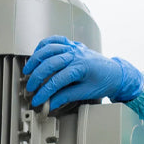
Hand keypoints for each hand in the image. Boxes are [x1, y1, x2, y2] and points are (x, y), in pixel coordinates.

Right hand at [22, 36, 142, 109]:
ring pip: (49, 49)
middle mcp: (76, 55)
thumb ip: (66, 96)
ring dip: (36, 59)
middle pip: (50, 64)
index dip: (44, 92)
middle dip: (36, 77)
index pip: (57, 80)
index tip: (37, 100)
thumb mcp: (86, 92)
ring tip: (28, 70)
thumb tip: (50, 103)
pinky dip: (44, 45)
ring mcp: (74, 48)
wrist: (116, 73)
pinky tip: (37, 53)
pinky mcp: (73, 45)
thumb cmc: (104, 81)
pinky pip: (55, 40)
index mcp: (81, 68)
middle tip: (30, 87)